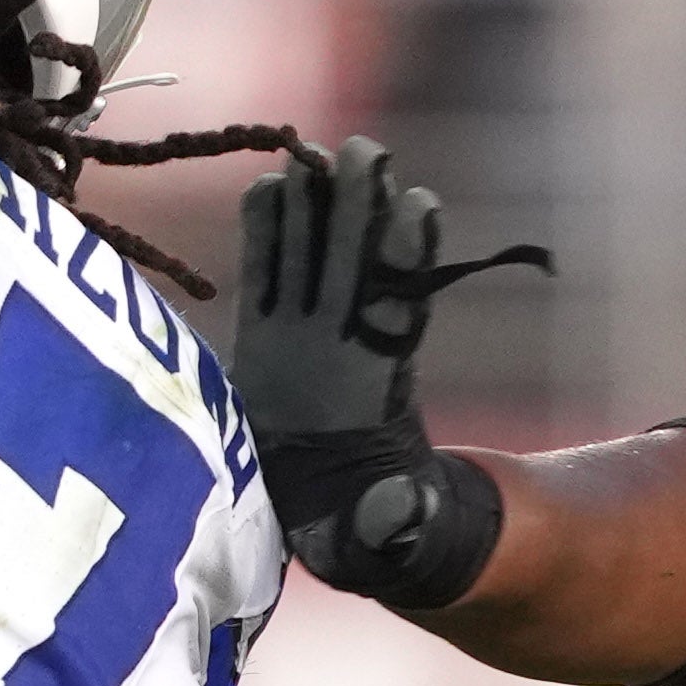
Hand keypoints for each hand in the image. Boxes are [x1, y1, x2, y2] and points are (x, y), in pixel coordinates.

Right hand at [236, 138, 545, 604]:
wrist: (332, 526)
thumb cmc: (361, 534)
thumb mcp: (376, 536)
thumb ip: (388, 524)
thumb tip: (405, 518)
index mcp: (370, 392)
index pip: (395, 310)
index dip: (406, 260)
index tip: (421, 206)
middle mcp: (340, 357)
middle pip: (355, 267)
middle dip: (362, 209)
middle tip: (368, 148)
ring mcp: (302, 344)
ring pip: (312, 262)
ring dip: (318, 208)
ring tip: (322, 151)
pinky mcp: (264, 346)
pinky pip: (266, 279)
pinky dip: (265, 236)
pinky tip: (267, 189)